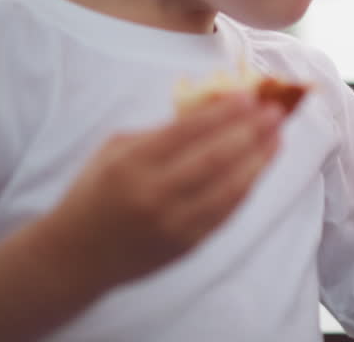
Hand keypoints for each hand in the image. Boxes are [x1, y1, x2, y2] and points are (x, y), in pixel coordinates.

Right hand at [38, 93, 283, 288]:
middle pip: (214, 158)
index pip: (186, 132)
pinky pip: (227, 212)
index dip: (222, 113)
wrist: (75, 257)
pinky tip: (260, 166)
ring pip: (229, 187)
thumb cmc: (95, 192)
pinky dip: (247, 186)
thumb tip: (212, 108)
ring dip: (258, 159)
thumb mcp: (115, 150)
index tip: (249, 96)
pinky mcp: (188, 244)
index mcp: (131, 164)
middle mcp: (154, 194)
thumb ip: (160, 131)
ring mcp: (174, 224)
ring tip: (278, 137)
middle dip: (250, 132)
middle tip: (275, 111)